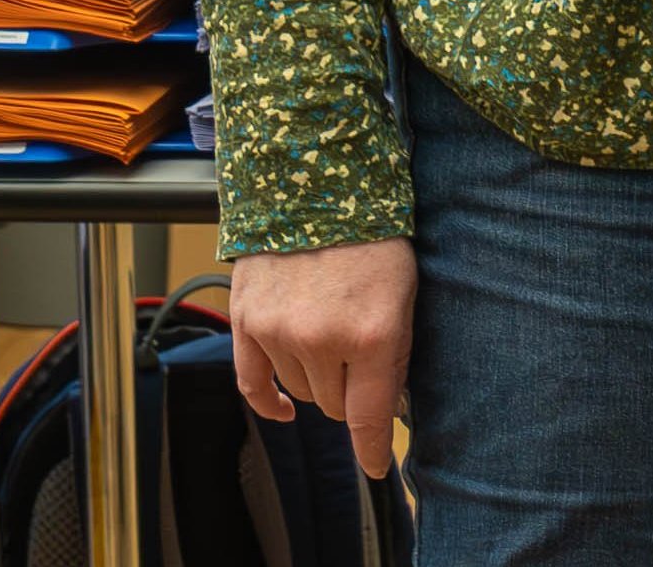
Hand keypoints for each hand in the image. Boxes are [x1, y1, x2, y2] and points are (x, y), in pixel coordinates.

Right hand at [221, 237, 409, 478]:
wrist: (318, 186)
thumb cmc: (372, 239)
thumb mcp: (405, 296)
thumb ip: (394, 356)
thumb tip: (386, 408)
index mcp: (372, 335)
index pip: (369, 418)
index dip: (372, 450)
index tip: (377, 465)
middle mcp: (322, 340)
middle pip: (336, 405)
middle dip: (352, 391)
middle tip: (361, 357)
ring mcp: (279, 332)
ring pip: (301, 391)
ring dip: (317, 378)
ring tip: (330, 337)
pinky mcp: (247, 321)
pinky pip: (252, 383)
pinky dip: (270, 402)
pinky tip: (285, 408)